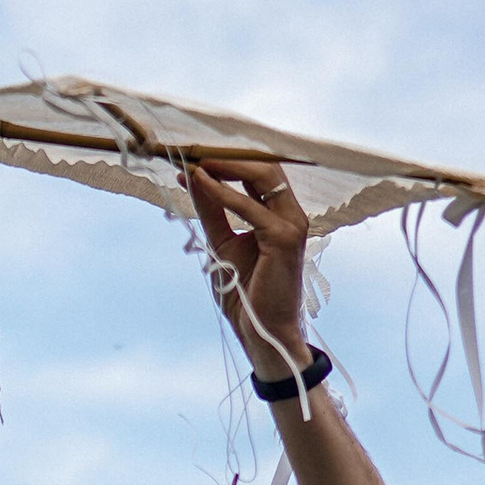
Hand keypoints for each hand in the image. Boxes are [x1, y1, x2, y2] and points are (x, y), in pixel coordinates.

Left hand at [182, 151, 311, 375]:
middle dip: (226, 157)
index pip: (257, 173)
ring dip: (225, 167)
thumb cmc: (246, 294)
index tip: (192, 156)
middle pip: (264, 167)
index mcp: (278, 215)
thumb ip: (211, 211)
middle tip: (192, 152)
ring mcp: (291, 225)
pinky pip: (250, 207)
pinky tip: (201, 184)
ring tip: (194, 162)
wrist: (260, 332)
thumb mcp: (221, 244)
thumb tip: (192, 178)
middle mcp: (290, 215)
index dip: (226, 161)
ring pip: (262, 177)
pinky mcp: (284, 238)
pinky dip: (223, 193)